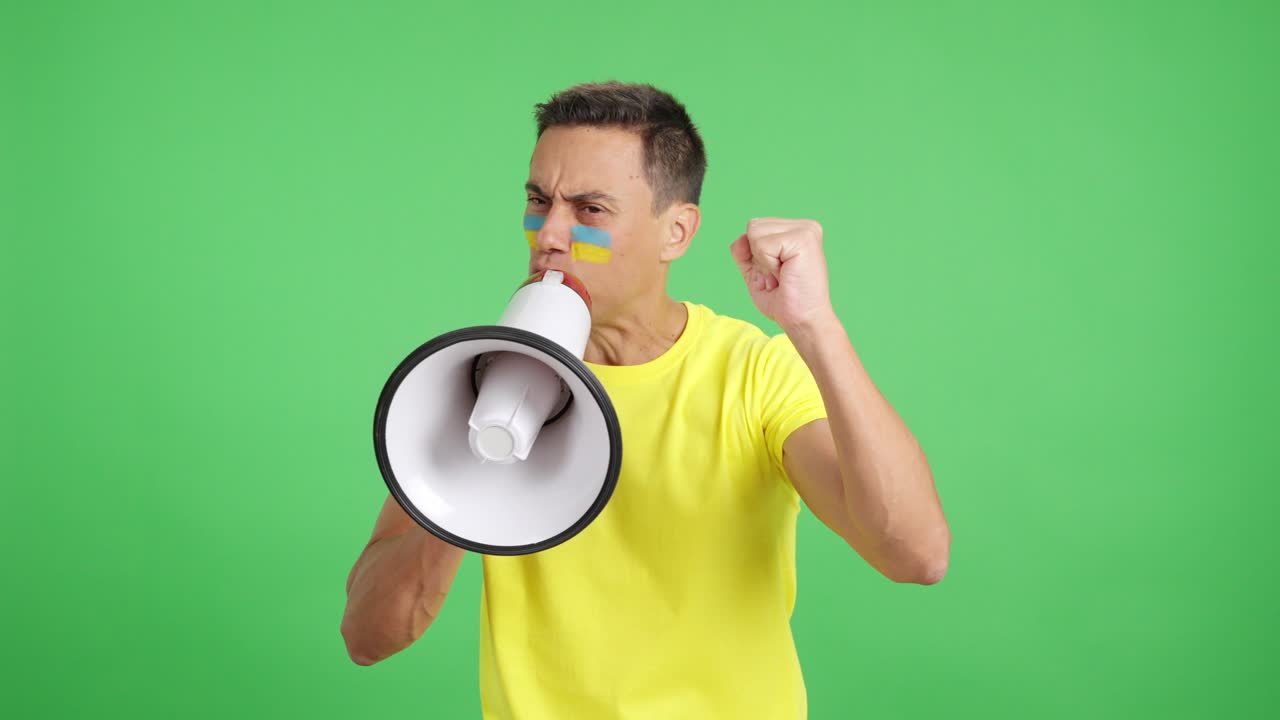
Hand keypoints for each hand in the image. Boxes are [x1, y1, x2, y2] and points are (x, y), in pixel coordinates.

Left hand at [729, 217, 833, 332]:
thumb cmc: (784, 301)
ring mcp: (806, 230)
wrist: (803, 321)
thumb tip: (740, 238)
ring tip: (784, 275)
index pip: (756, 226)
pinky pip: (763, 245)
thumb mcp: (756, 273)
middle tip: (781, 276)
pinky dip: (768, 265)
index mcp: (797, 231)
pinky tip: (786, 274)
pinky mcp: (803, 239)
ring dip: (764, 261)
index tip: (778, 274)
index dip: (756, 255)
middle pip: (754, 226)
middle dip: (759, 256)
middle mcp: (805, 226)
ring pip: (755, 232)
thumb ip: (745, 253)